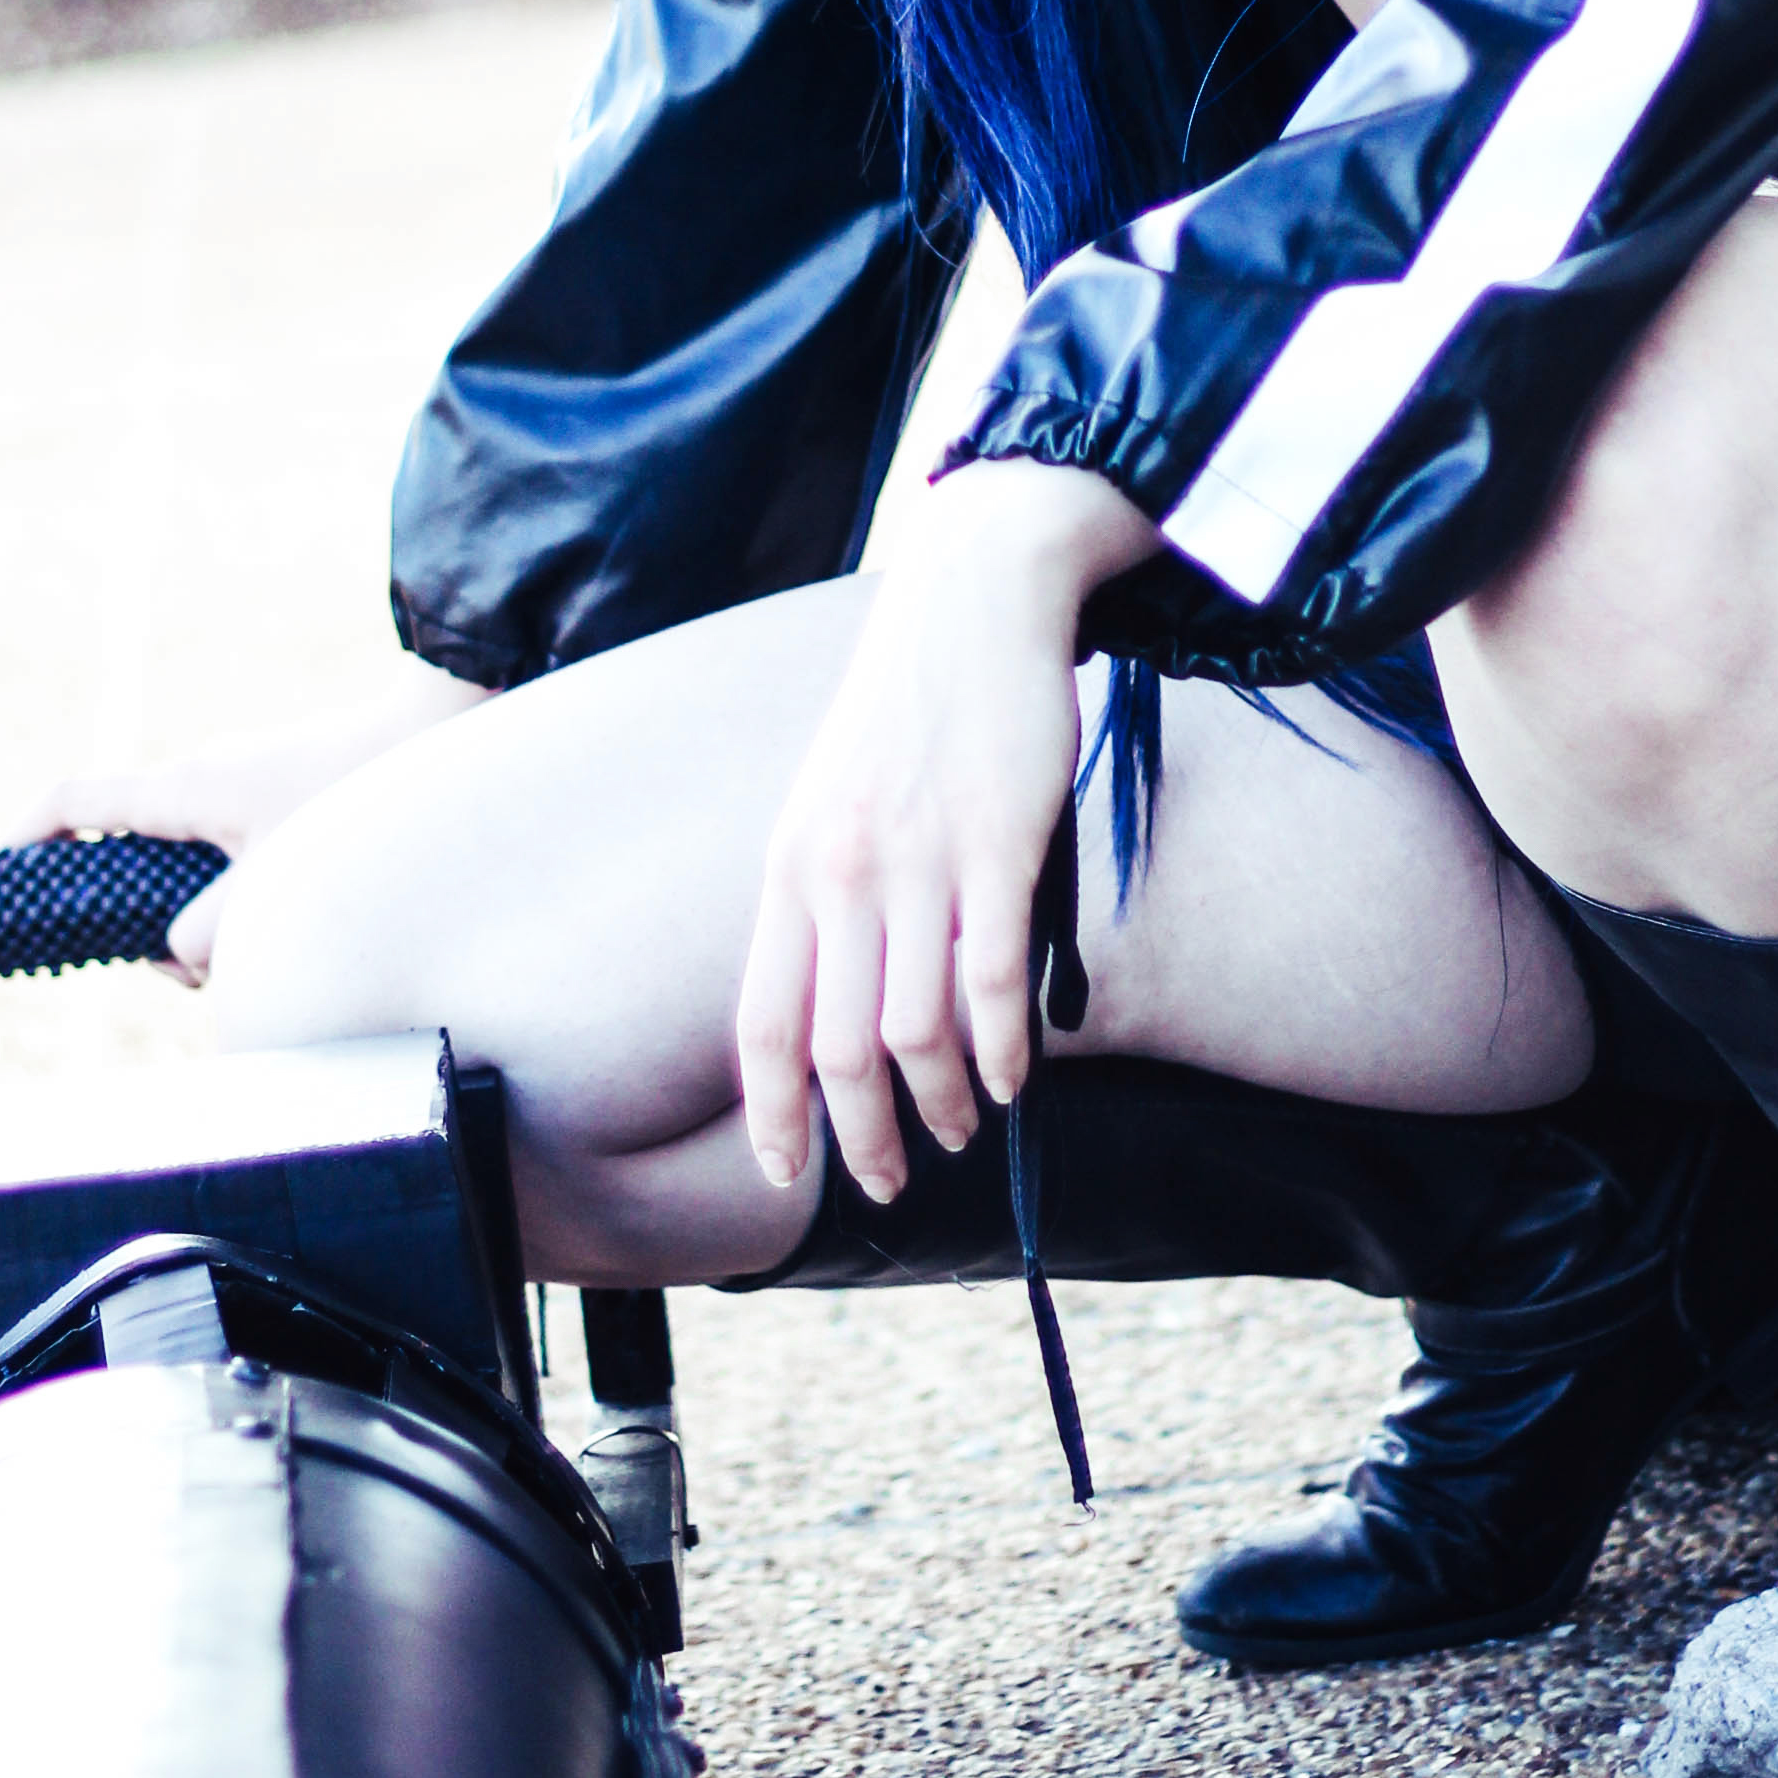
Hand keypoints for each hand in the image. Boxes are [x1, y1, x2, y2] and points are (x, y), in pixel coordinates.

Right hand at [2, 671, 486, 980]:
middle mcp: (202, 778)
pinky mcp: (277, 797)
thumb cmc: (358, 800)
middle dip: (151, 923)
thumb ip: (214, 934)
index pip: (75, 797)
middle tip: (197, 964)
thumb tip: (180, 956)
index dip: (27, 836)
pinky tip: (297, 912)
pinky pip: (230, 856)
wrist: (438, 728)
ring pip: (189, 867)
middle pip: (133, 857)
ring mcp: (240, 786)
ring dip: (209, 917)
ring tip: (269, 933)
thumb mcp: (277, 884)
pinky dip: (242, 895)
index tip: (4, 876)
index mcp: (184, 788)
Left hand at [736, 458, 1156, 1200]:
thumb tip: (834, 998)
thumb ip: (826, 891)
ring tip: (963, 1130)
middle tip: (893, 1181)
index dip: (772, 1112)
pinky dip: (1004, 1050)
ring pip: (916, 1031)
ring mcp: (918, 860)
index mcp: (791, 864)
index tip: (784, 1174)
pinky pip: (993, 980)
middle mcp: (841, 872)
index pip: (762, 1020)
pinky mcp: (997, 845)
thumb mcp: (833, 798)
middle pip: (838, 1048)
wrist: (974, 595)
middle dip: (863, 1137)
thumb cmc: (909, 703)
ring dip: (940, 1104)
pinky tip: (1015, 1080)